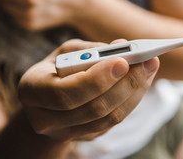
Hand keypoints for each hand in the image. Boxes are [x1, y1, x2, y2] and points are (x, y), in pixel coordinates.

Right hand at [18, 39, 159, 141]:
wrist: (46, 100)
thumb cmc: (56, 68)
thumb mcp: (66, 51)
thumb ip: (91, 49)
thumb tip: (122, 46)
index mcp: (32, 90)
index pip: (65, 93)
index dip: (96, 80)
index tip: (123, 61)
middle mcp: (45, 118)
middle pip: (92, 109)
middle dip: (125, 83)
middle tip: (148, 61)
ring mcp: (65, 132)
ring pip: (108, 118)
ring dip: (134, 91)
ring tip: (150, 67)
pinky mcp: (85, 136)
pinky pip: (113, 122)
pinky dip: (132, 100)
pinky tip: (142, 81)